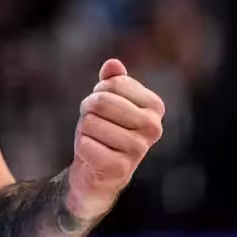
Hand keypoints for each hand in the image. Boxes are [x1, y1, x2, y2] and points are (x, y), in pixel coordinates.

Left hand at [67, 59, 164, 219]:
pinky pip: (85, 144)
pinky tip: (93, 157)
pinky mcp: (120, 168)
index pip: (113, 83)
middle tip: (94, 124)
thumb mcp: (108, 102)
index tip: (104, 107)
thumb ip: (112, 81)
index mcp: (154, 106)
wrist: (98, 172)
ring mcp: (139, 149)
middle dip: (88, 110)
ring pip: (90, 123)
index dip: (98, 92)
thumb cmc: (104, 131)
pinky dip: (82, 148)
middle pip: (100, 101)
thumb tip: (113, 64)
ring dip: (84, 131)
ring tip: (96, 141)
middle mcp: (153, 127)